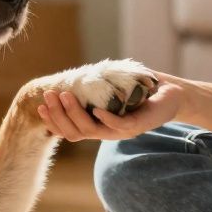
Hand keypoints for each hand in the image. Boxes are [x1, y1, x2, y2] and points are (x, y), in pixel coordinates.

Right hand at [37, 71, 182, 141]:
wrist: (172, 94)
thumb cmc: (140, 90)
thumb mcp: (111, 89)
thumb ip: (92, 89)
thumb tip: (68, 78)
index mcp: (99, 127)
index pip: (69, 132)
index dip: (53, 122)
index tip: (39, 107)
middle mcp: (108, 132)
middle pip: (75, 132)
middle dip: (58, 115)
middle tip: (48, 95)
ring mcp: (122, 131)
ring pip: (91, 130)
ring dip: (74, 114)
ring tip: (64, 95)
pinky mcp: (138, 125)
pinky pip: (117, 126)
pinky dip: (105, 119)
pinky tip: (95, 109)